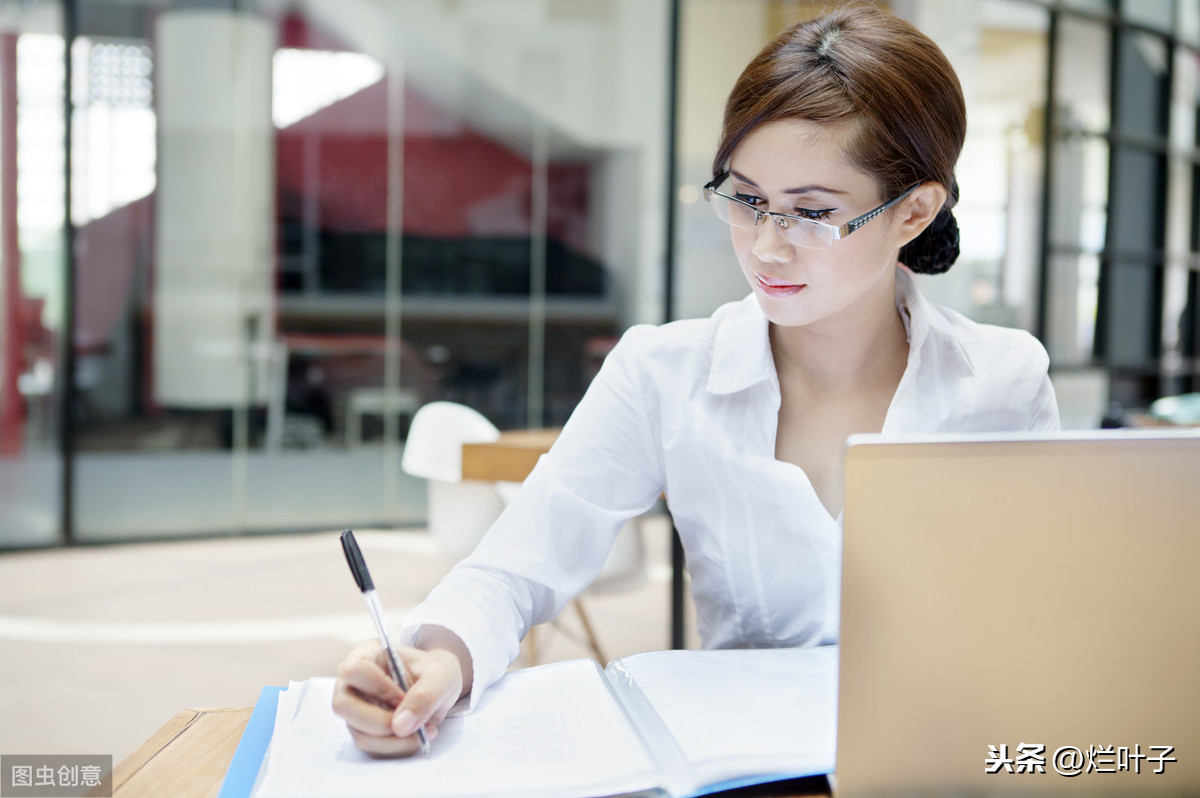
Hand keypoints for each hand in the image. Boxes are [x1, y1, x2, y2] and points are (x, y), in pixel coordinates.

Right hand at [332, 637, 465, 756]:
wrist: (440, 688)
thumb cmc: (436, 673)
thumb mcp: (442, 676)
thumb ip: (425, 695)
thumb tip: (401, 726)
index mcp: (367, 655)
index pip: (353, 671)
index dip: (377, 688)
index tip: (403, 698)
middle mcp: (354, 683)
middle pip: (344, 706)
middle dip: (380, 722)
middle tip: (411, 724)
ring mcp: (356, 709)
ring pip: (360, 734)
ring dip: (393, 741)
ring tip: (423, 731)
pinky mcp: (365, 731)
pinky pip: (372, 748)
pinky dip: (397, 748)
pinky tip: (417, 737)